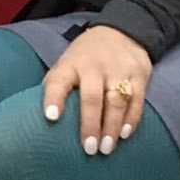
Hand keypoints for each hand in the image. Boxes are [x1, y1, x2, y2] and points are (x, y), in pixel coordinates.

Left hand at [42, 25, 152, 158]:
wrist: (122, 30)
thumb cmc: (86, 56)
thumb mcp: (66, 63)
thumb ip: (56, 86)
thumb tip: (40, 117)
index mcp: (70, 65)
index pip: (58, 81)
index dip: (53, 99)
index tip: (50, 117)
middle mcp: (94, 66)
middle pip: (92, 97)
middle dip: (90, 124)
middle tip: (88, 148)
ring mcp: (118, 70)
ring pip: (116, 101)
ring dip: (112, 127)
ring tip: (106, 148)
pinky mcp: (138, 74)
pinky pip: (137, 100)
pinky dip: (132, 119)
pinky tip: (124, 134)